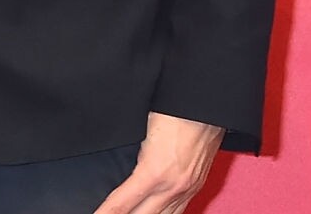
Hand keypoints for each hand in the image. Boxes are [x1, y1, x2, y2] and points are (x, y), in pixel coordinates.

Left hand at [92, 112, 223, 213]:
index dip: (106, 213)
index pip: (122, 203)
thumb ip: (129, 156)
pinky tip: (155, 213)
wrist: (204, 106)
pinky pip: (179, 211)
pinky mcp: (197, 186)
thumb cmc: (171, 113)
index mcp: (153, 173)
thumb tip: (116, 170)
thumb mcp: (140, 134)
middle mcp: (172, 187)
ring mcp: (187, 189)